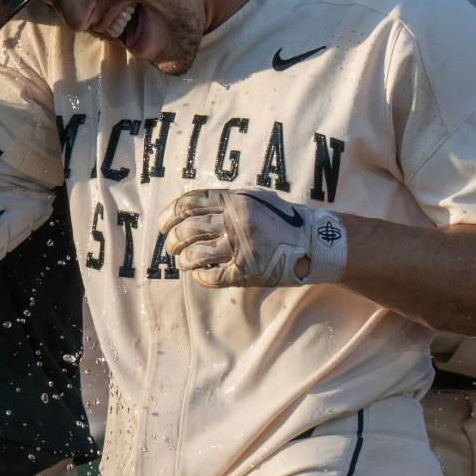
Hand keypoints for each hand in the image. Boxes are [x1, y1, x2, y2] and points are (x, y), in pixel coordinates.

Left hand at [158, 188, 348, 288]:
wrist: (312, 241)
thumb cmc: (282, 218)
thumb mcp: (256, 197)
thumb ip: (228, 199)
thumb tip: (193, 206)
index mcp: (235, 200)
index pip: (189, 203)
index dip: (169, 214)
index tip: (162, 224)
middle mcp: (235, 221)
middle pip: (187, 230)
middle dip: (172, 240)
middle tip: (170, 246)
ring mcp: (241, 247)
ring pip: (195, 254)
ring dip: (183, 260)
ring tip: (182, 262)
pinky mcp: (247, 270)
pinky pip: (212, 276)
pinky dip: (200, 277)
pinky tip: (199, 276)